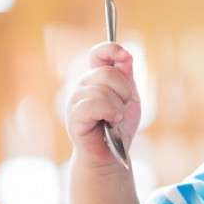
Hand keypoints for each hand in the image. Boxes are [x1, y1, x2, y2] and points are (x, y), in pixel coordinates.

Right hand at [66, 42, 141, 166]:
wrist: (113, 153)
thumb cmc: (119, 126)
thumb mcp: (129, 97)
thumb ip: (126, 75)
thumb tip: (125, 53)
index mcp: (96, 78)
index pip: (98, 53)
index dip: (110, 50)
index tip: (125, 57)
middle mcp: (83, 85)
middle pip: (107, 72)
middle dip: (124, 91)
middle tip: (124, 107)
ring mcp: (76, 100)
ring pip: (101, 90)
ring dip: (118, 107)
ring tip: (116, 119)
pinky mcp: (74, 117)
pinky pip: (93, 105)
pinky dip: (110, 112)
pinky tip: (112, 121)